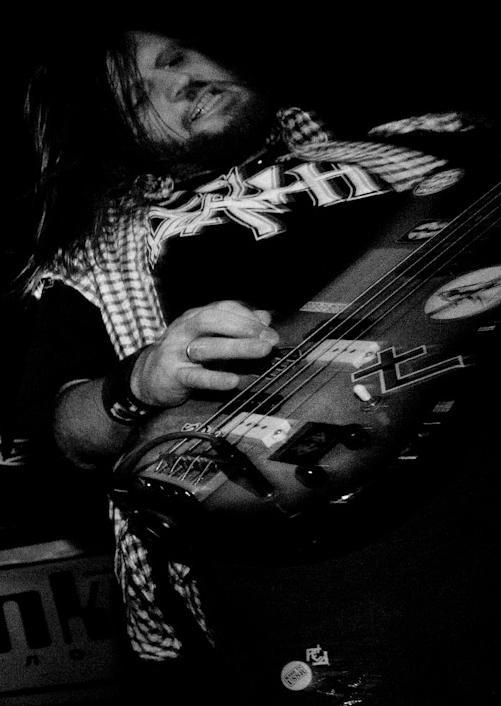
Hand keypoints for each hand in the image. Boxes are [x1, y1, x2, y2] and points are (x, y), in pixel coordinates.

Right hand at [129, 300, 278, 407]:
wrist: (148, 377)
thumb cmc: (185, 355)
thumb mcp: (211, 337)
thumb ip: (238, 327)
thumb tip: (265, 317)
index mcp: (196, 317)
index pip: (223, 308)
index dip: (247, 315)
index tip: (269, 328)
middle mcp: (186, 329)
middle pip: (214, 320)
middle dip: (244, 326)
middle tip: (268, 337)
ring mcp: (178, 351)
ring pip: (208, 346)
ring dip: (238, 347)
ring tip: (262, 350)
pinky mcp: (174, 375)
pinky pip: (196, 377)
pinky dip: (215, 379)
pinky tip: (233, 381)